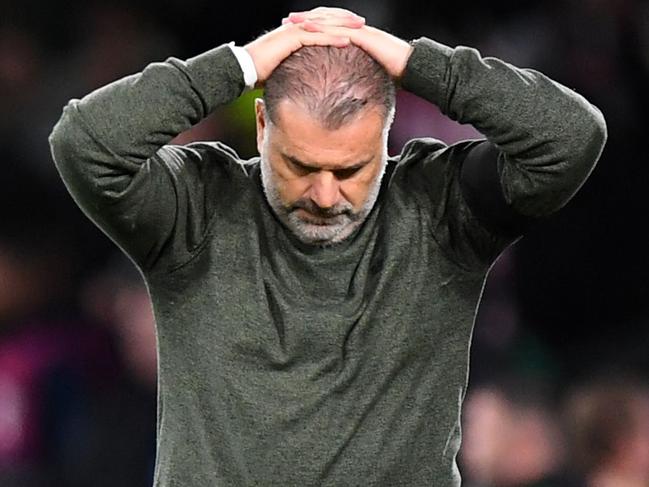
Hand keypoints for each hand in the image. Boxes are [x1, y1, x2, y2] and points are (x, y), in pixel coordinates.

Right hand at [244, 8, 365, 86]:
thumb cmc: (259, 72)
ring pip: (323, 25)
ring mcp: (293, 32)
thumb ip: (295, 67)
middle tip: (362, 21)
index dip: (336, 23)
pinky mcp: (291, 40)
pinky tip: (348, 40)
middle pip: (324, 19)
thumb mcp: (282, 67)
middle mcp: (295, 28)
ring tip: (360, 27)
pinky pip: (317, 37)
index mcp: (294, 32)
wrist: (243, 69)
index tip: (352, 27)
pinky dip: (333, 38)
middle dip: (344, 19)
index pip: (319, 23)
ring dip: (343, 25)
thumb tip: (303, 79)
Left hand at [283, 7, 413, 79]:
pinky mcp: (364, 36)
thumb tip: (346, 90)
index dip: (313, 26)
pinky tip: (310, 29)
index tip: (294, 29)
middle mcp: (356, 30)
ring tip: (294, 22)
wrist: (413, 68)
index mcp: (356, 36)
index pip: (330, 27)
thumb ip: (356, 76)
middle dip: (307, 18)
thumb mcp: (369, 73)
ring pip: (331, 20)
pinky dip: (324, 28)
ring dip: (311, 20)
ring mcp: (360, 31)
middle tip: (287, 20)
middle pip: (327, 19)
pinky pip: (340, 29)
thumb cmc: (395, 74)